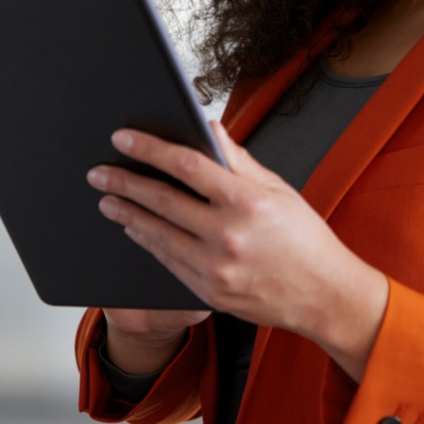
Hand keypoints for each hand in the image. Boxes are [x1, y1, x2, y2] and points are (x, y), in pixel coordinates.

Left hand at [86, 120, 388, 380]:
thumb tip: (209, 128)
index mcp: (247, 201)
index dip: (150, 149)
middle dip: (125, 183)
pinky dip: (147, 242)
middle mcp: (228, 235)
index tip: (124, 139)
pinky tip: (135, 229)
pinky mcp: (208, 292)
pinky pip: (168, 262)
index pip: (187, 165)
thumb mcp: (278, 190)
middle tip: (99, 172)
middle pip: (163, 201)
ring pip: (158, 234)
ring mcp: (215, 268)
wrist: (323, 295)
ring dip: (128, 215)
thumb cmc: (305, 238)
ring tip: (107, 199)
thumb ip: (238, 160)